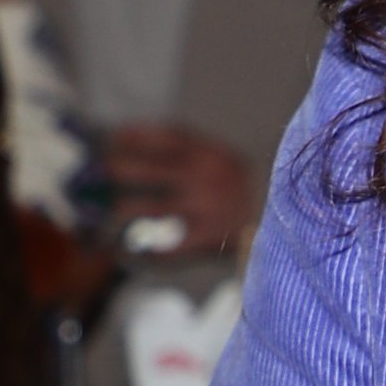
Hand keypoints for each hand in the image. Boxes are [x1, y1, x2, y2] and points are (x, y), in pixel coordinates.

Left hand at [105, 124, 260, 253]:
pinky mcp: (208, 238)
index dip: (135, 137)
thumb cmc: (249, 192)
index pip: (165, 138)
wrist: (286, 225)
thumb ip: (193, 155)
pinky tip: (125, 249)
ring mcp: (206, 209)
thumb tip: (137, 145)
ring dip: (124, 208)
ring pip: (151, 207)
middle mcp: (207, 178)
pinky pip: (167, 245)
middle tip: (100, 171)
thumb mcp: (227, 163)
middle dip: (119, 168)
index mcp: (212, 155)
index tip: (114, 138)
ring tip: (108, 210)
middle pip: (150, 169)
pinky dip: (144, 248)